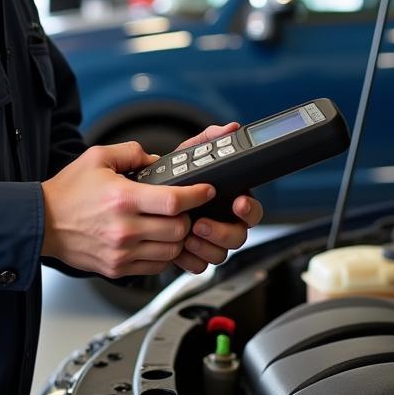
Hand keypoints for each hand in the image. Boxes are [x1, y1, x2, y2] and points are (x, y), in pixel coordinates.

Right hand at [40, 141, 215, 278]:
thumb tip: (157, 160)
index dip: (197, 195)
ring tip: (171, 225)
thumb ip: (131, 152)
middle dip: (188, 218)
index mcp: (122, 199)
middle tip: (184, 209)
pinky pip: (156, 267)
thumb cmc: (67, 192)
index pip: (174, 201)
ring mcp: (121, 252)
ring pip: (171, 251)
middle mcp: (124, 229)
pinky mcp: (118, 268)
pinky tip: (156, 241)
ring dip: (178, 238)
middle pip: (178, 229)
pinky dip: (163, 254)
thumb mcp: (97, 158)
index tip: (206, 191)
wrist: (40, 223)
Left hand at [168, 123, 264, 274]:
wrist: (142, 202)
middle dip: (222, 232)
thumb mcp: (187, 155)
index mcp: (229, 199)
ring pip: (221, 254)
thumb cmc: (171, 179)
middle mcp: (223, 222)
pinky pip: (200, 266)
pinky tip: (180, 250)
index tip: (239, 203)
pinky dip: (191, 260)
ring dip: (206, 246)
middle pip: (239, 236)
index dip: (249, 209)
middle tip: (201, 224)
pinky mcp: (193, 255)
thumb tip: (230, 128)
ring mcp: (209, 240)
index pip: (252, 210)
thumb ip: (208, 141)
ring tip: (187, 236)